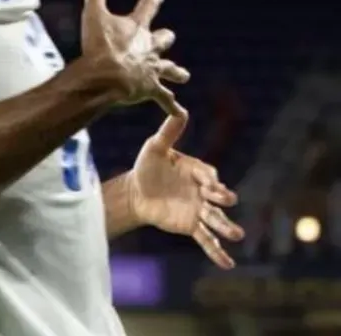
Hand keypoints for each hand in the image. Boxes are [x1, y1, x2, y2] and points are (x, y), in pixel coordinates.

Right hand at [79, 0, 189, 114]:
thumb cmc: (100, 46)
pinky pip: (163, 100)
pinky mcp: (149, 90)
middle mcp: (148, 48)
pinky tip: (180, 114)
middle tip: (168, 36)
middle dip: (163, 38)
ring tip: (184, 75)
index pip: (147, 8)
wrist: (108, 77)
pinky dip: (171, 106)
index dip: (152, 0)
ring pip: (167, 69)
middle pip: (161, 40)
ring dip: (174, 71)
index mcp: (136, 28)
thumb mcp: (94, 13)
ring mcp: (151, 70)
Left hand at [127, 113, 244, 268]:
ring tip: (238, 235)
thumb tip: (179, 110)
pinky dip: (217, 252)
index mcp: (197, 171)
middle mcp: (203, 192)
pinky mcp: (192, 226)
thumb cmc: (147, 167)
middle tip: (227, 200)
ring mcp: (199, 210)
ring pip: (216, 219)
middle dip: (223, 198)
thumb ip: (168, 133)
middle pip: (217, 197)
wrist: (136, 191)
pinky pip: (207, 239)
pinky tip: (228, 265)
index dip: (209, 179)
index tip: (208, 183)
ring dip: (227, 228)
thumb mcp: (154, 148)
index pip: (208, 175)